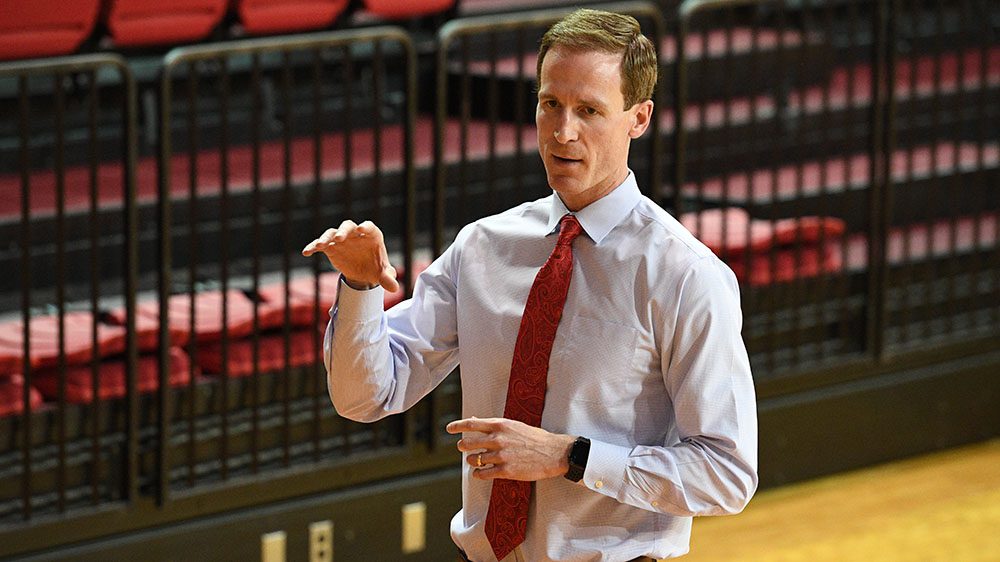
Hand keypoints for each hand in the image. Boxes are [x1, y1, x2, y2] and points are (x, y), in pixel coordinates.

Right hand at [302, 220, 398, 291]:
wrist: (363, 273)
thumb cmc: (376, 268)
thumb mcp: (384, 274)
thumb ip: (389, 278)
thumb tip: (394, 287)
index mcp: (371, 236)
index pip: (369, 227)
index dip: (365, 227)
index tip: (361, 229)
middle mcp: (355, 234)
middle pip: (347, 226)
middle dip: (343, 231)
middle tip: (339, 238)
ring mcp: (341, 240)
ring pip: (331, 233)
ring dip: (325, 237)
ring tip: (320, 245)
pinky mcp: (330, 247)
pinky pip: (320, 244)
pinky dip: (313, 246)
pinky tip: (306, 252)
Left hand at [446, 417, 574, 480]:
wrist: (553, 453)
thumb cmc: (534, 438)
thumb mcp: (514, 425)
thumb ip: (494, 425)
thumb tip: (475, 420)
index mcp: (500, 425)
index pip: (472, 424)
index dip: (457, 426)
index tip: (449, 428)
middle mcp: (498, 439)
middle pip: (468, 443)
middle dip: (463, 446)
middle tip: (463, 448)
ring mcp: (501, 456)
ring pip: (474, 460)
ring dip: (472, 461)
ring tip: (475, 461)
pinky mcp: (506, 471)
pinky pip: (483, 474)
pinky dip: (478, 474)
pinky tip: (480, 473)